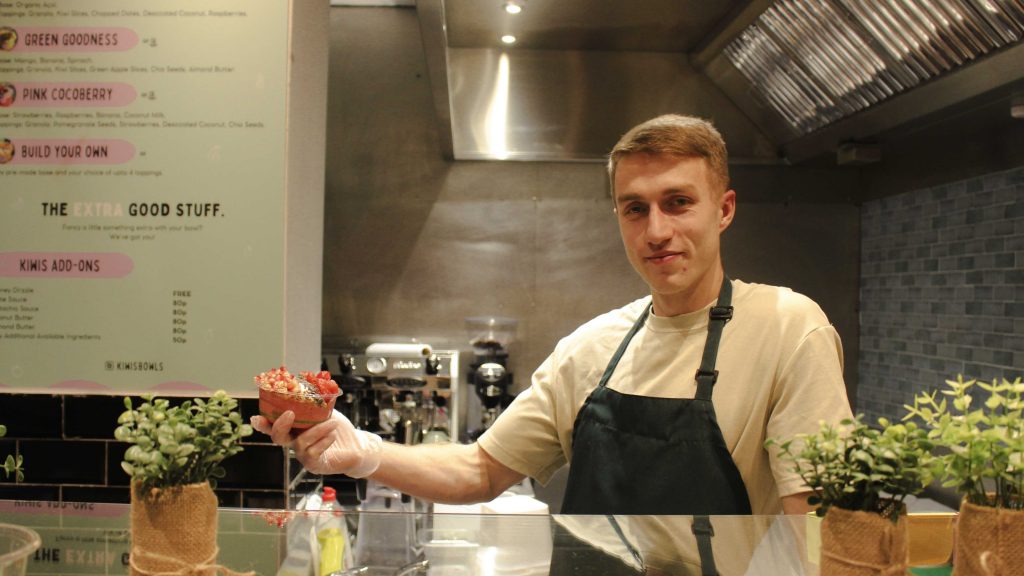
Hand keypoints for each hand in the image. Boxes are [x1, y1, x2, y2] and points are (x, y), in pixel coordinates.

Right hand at [250, 410, 382, 476]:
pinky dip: (323, 441)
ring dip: (316, 430)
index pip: (273, 427)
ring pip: (300, 443)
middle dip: (280, 425)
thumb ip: (315, 403)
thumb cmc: (337, 428)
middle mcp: (294, 443)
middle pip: (278, 438)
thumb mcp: (325, 411)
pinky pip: (313, 453)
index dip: (262, 424)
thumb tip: (311, 385)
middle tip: (289, 413)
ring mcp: (303, 456)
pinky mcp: (315, 465)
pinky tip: (332, 434)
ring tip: (332, 421)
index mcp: (293, 429)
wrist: (357, 447)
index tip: (256, 417)